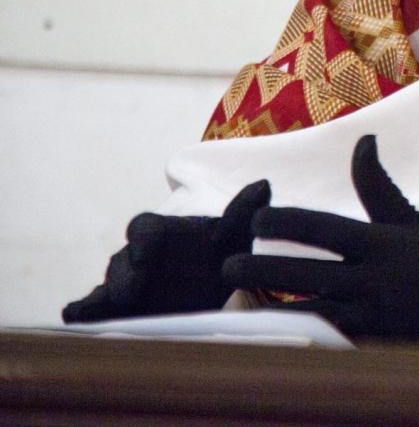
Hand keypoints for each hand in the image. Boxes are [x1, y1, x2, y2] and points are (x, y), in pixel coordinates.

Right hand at [62, 180, 270, 322]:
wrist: (204, 288)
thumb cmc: (213, 256)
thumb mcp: (232, 238)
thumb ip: (243, 213)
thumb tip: (264, 184)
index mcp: (158, 233)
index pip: (143, 227)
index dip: (145, 238)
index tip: (150, 251)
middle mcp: (134, 257)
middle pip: (123, 261)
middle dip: (127, 274)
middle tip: (134, 289)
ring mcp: (121, 284)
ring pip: (110, 287)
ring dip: (113, 297)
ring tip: (122, 307)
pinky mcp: (115, 311)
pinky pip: (92, 308)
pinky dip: (82, 310)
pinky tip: (73, 314)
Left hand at [222, 134, 418, 346]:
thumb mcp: (409, 220)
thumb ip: (377, 185)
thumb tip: (363, 140)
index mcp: (381, 243)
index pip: (325, 229)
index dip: (287, 223)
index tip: (255, 219)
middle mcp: (375, 279)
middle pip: (308, 274)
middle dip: (263, 270)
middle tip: (226, 266)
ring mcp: (373, 316)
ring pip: (310, 313)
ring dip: (271, 308)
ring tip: (236, 305)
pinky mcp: (375, 344)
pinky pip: (328, 341)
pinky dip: (300, 337)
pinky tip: (271, 334)